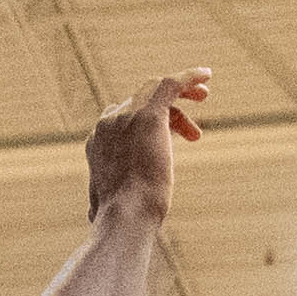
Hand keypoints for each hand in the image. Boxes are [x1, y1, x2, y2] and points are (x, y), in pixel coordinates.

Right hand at [83, 69, 210, 216]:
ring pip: (155, 90)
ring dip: (180, 91)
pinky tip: (206, 74)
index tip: (170, 142)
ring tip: (204, 96)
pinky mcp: (149, 113)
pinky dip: (189, 76)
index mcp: (96, 142)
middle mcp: (108, 123)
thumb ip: (99, 201)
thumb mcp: (102, 208)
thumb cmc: (120, 221)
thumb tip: (91, 216)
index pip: (122, 118)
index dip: (148, 126)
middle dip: (167, 113)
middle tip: (192, 133)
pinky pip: (171, 83)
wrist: (126, 216)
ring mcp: (127, 115)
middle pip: (141, 103)